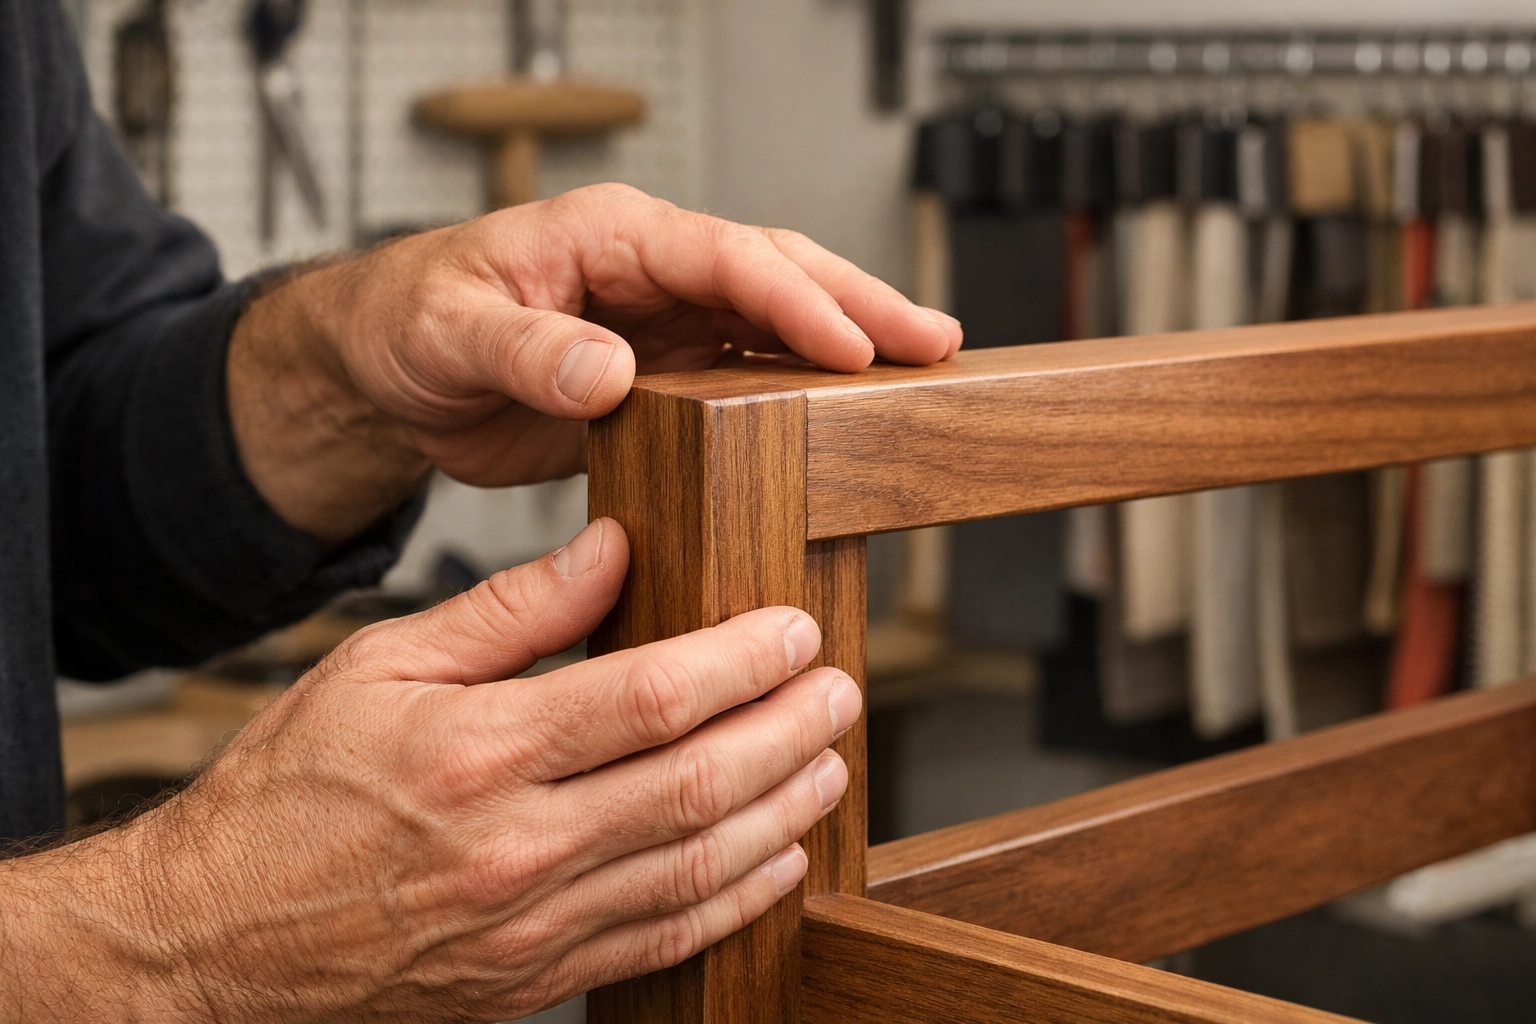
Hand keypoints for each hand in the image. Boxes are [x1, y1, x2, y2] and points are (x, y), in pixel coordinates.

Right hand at [0, 519, 859, 1022]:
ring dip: (783, 813)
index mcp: (478, 753)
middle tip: (841, 690)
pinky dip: (736, 902)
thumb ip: (507, 611)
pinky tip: (780, 861)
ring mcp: (533, 925)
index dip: (741, 661)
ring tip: (830, 764)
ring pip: (699, 866)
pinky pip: (664, 942)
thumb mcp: (377, 667)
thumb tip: (610, 548)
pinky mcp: (537, 978)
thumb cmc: (288, 793)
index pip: (649, 698)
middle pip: (696, 783)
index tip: (793, 630)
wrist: (216, 939)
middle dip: (788, 732)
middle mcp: (516, 846)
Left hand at [227, 184, 960, 541]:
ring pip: (776, 321)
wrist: (386, 372)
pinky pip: (747, 373)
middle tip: (932, 340)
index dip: (795, 299)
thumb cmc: (408, 325)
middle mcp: (650, 270)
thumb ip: (527, 349)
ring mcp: (663, 322)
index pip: (724, 255)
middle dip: (859, 303)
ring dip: (848, 343)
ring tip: (921, 369)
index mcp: (609, 236)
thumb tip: (607, 368)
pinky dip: (801, 388)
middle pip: (777, 271)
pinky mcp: (662, 374)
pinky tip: (844, 412)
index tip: (852, 344)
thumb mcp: (450, 332)